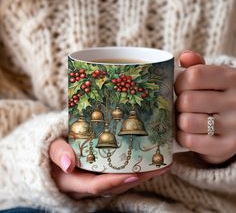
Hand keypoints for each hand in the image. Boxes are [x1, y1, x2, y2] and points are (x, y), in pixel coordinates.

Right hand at [49, 138, 169, 198]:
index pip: (95, 186)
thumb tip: (68, 164)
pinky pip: (118, 174)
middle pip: (115, 186)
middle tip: (160, 167)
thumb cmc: (52, 149)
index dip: (114, 182)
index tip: (134, 175)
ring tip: (161, 164)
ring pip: (120, 182)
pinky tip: (147, 161)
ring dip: (141, 175)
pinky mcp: (101, 174)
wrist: (53, 155)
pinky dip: (133, 169)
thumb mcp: (51, 148)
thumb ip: (58, 152)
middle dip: (138, 178)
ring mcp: (95, 180)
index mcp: (73, 182)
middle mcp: (87, 185)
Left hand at [175, 50, 235, 163]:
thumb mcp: (215, 77)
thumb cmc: (220, 95)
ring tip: (186, 118)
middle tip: (182, 105)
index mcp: (231, 78)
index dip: (179, 83)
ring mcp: (233, 126)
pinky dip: (183, 136)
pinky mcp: (226, 147)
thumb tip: (185, 56)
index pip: (193, 76)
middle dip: (178, 104)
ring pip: (187, 122)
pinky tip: (189, 132)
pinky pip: (190, 141)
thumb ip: (198, 67)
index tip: (180, 88)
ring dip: (180, 121)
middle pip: (187, 101)